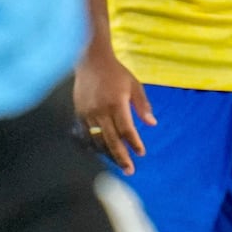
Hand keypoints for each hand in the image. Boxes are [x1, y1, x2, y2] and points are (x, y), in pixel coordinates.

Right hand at [73, 46, 154, 174]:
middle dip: (121, 157)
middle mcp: (101, 111)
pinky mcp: (79, 114)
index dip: (134, 143)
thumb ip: (143, 105)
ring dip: (108, 154)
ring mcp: (88, 113)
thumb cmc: (116, 73)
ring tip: (118, 164)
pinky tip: (101, 152)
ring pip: (98, 140)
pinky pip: (86, 135)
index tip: (141, 153)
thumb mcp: (134, 85)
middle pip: (112, 140)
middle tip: (130, 170)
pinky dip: (94, 145)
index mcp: (117, 103)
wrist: (91, 61)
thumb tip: (152, 124)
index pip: (126, 129)